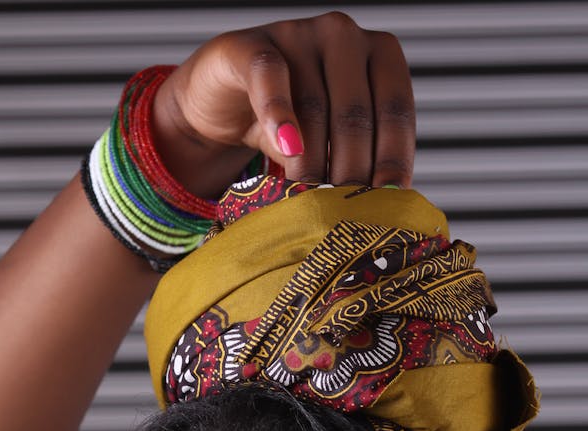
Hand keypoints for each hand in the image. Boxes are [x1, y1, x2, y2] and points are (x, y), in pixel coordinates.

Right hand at [153, 10, 414, 197]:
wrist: (223, 102)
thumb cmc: (290, 124)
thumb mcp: (332, 140)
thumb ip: (360, 158)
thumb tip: (385, 204)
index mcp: (378, 53)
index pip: (396, 109)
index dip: (393, 159)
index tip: (387, 200)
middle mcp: (344, 35)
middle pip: (355, 113)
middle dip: (349, 170)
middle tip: (338, 208)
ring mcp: (297, 33)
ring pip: (314, 107)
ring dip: (311, 161)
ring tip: (305, 191)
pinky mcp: (250, 45)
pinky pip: (270, 78)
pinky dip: (280, 116)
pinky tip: (288, 148)